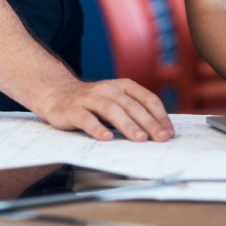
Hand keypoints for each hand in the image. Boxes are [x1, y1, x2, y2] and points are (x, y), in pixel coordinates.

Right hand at [35, 78, 174, 142]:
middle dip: (149, 123)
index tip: (169, 132)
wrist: (56, 93)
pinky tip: (106, 138)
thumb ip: (134, 111)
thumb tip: (160, 131)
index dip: (160, 115)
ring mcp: (89, 98)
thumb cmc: (92, 102)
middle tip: (161, 138)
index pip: (146, 98)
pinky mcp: (72, 110)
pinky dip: (97, 128)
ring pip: (111, 110)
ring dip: (128, 125)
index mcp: (122, 86)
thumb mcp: (115, 100)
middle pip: (132, 105)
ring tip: (140, 138)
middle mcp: (107, 89)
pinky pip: (86, 119)